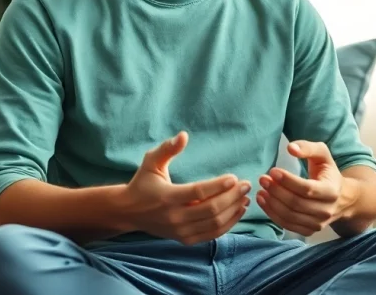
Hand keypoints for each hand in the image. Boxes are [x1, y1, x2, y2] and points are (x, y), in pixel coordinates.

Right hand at [123, 131, 251, 244]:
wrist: (129, 211)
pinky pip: (212, 234)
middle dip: (232, 197)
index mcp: (167, 197)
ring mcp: (180, 231)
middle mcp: (174, 217)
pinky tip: (238, 210)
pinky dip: (228, 224)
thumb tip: (183, 135)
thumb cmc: (143, 182)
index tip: (234, 177)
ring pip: (214, 224)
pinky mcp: (185, 239)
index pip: (198, 192)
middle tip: (246, 185)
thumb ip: (167, 148)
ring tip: (245, 197)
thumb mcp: (151, 162)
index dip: (218, 185)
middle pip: (211, 209)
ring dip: (234, 210)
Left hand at [257, 140, 347, 236]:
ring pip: (290, 216)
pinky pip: (287, 225)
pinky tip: (264, 202)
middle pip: (296, 204)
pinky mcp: (309, 231)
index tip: (272, 171)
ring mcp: (318, 223)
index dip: (288, 181)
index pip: (307, 189)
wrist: (340, 198)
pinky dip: (272, 214)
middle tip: (263, 179)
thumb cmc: (327, 173)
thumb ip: (308, 148)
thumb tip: (290, 148)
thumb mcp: (322, 155)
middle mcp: (326, 210)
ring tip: (260, 191)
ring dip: (271, 204)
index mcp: (331, 191)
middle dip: (276, 191)